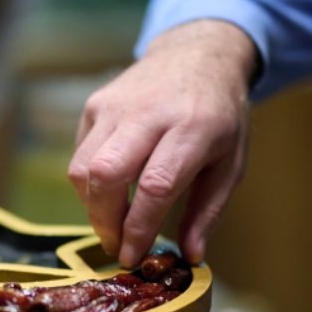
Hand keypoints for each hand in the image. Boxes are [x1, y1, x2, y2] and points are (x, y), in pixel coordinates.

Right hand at [68, 20, 255, 266]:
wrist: (197, 54)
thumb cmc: (219, 116)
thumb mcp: (230, 163)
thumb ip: (209, 212)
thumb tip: (190, 256)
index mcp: (193, 128)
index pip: (155, 186)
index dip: (138, 228)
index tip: (132, 256)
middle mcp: (150, 112)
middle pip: (107, 175)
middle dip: (104, 221)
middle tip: (115, 244)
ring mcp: (116, 105)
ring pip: (83, 167)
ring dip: (91, 206)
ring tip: (110, 222)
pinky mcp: (95, 104)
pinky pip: (81, 154)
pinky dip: (89, 183)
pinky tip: (110, 191)